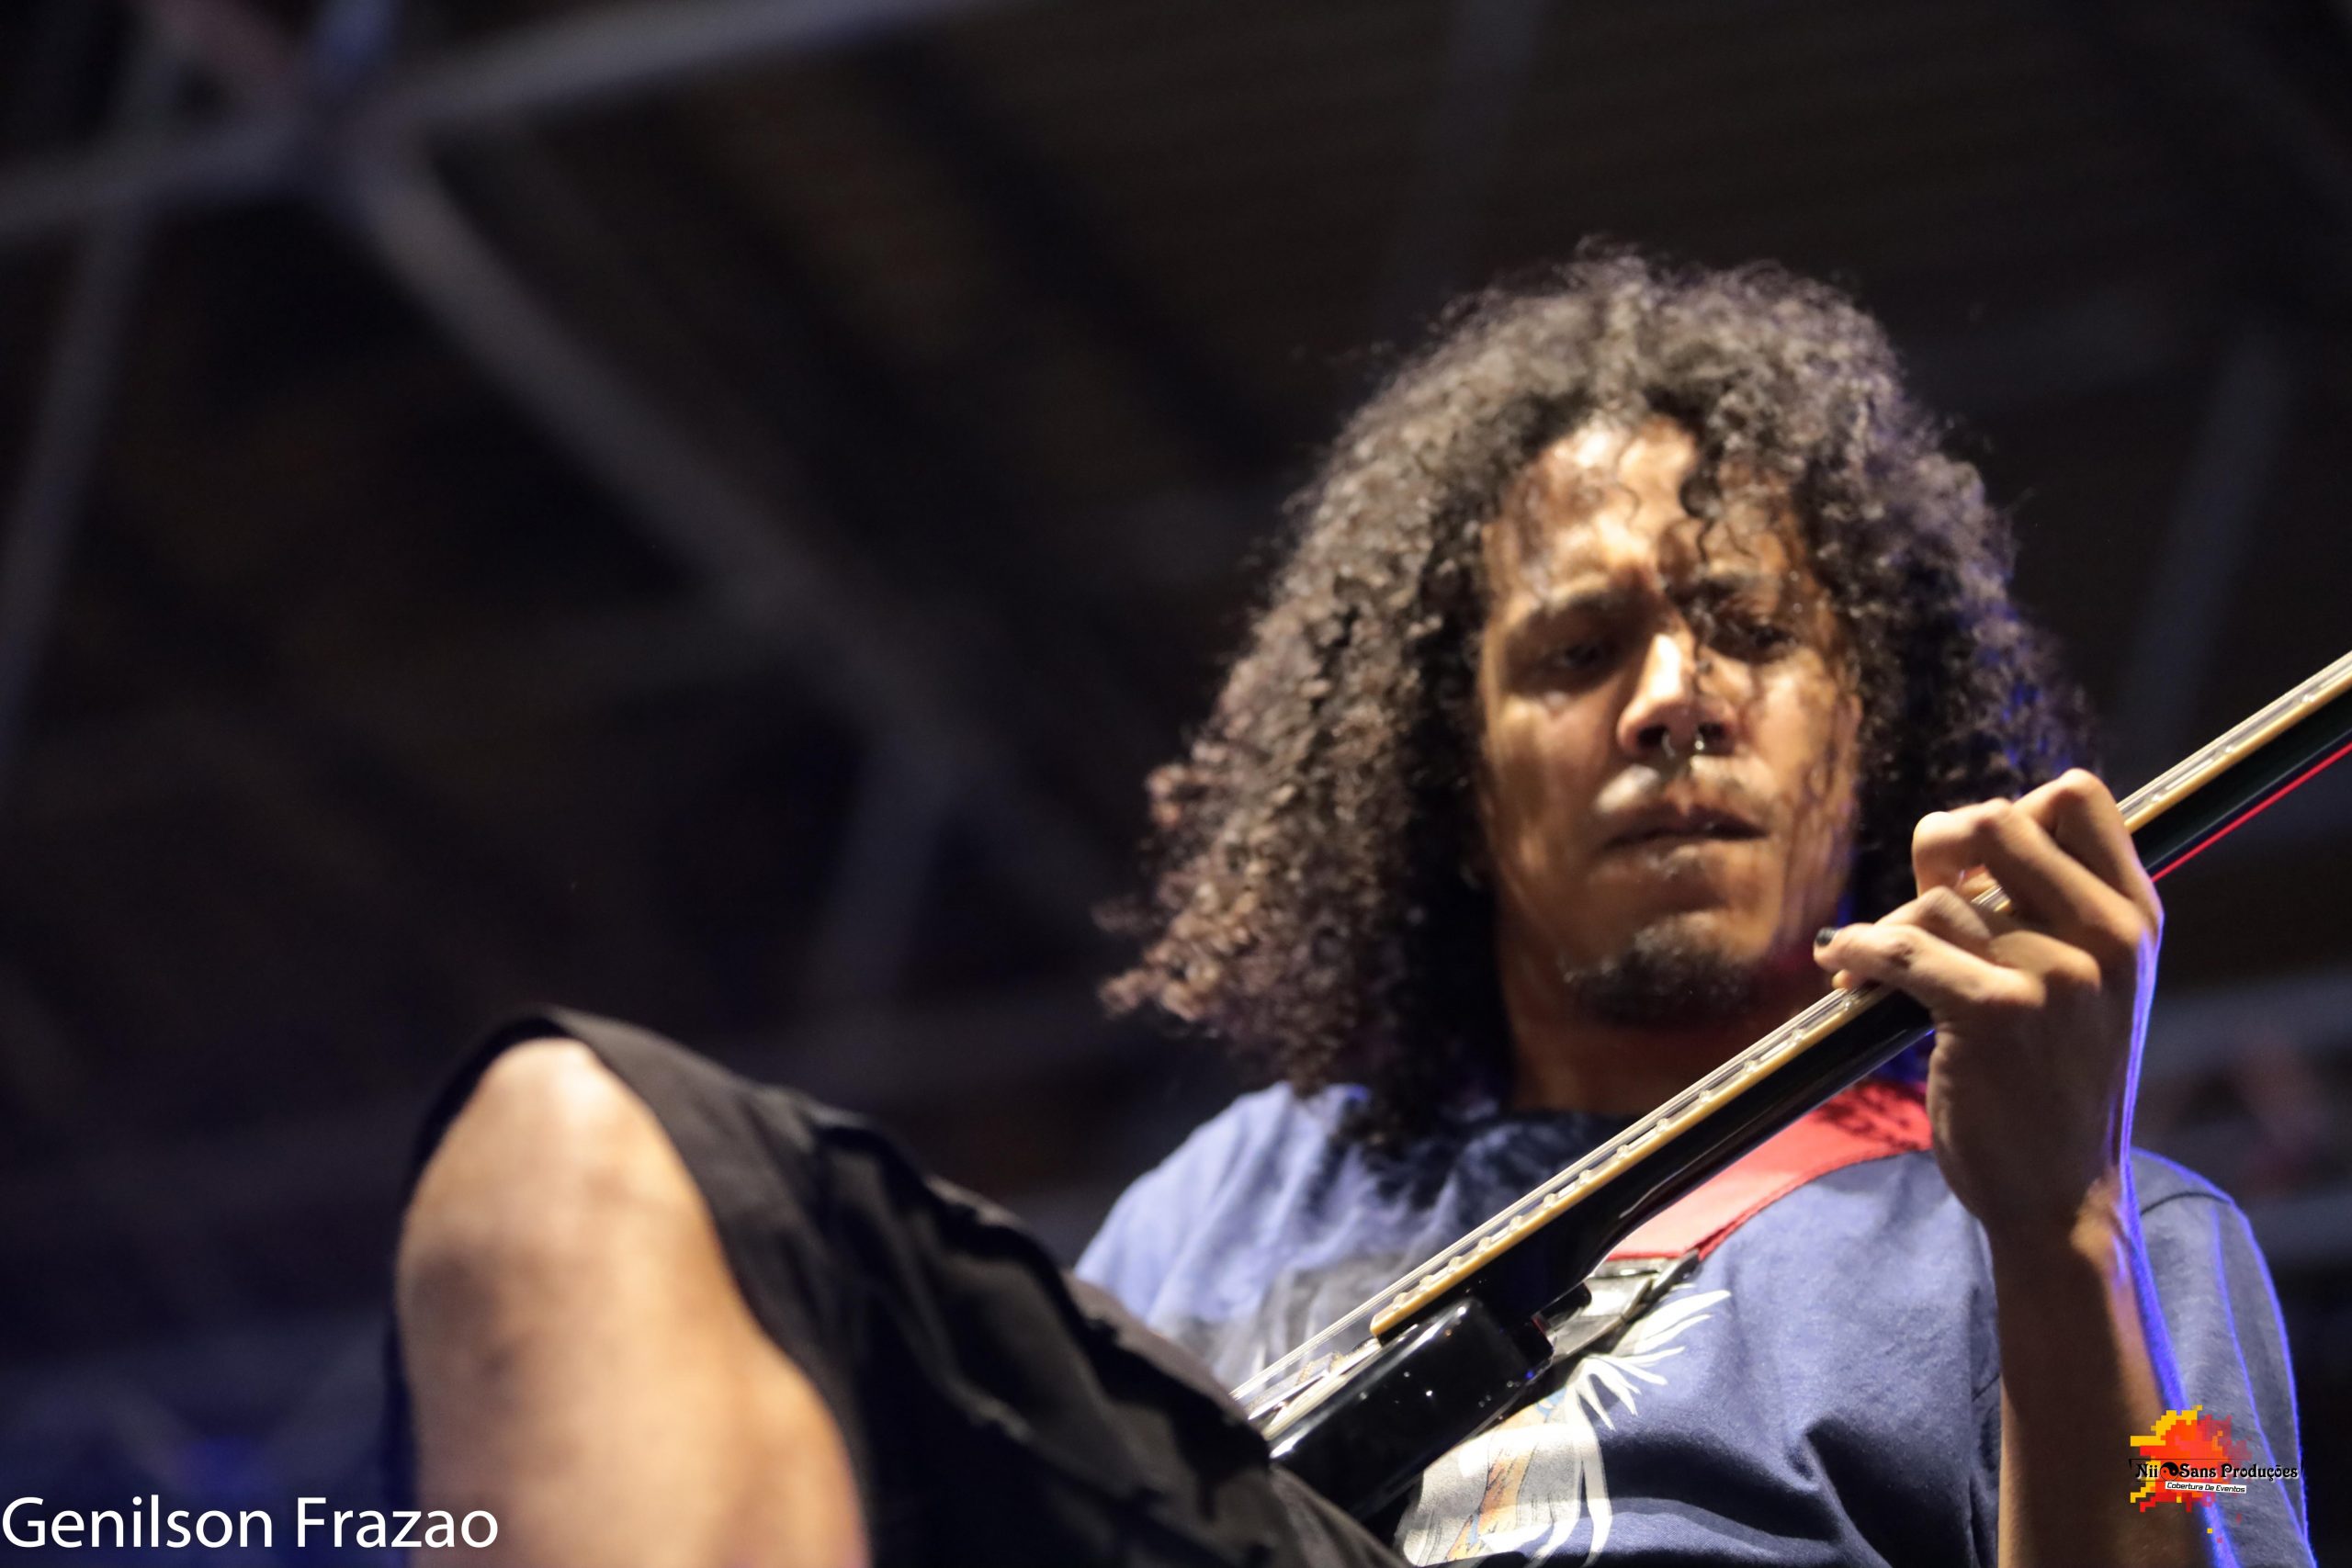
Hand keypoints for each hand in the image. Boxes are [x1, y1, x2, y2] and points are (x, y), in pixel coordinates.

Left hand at [1813, 769, 2163, 1238]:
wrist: (2061, 1195)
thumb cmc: (2056, 1083)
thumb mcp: (2091, 985)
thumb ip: (2052, 910)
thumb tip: (1960, 836)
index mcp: (2134, 917)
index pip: (2077, 796)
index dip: (2009, 811)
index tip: (1974, 864)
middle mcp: (2107, 935)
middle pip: (1996, 818)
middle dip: (1938, 846)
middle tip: (1920, 898)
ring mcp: (2056, 974)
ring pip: (1937, 897)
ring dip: (1886, 926)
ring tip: (1873, 968)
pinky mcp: (1997, 1014)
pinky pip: (1902, 945)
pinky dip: (1857, 951)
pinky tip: (1845, 970)